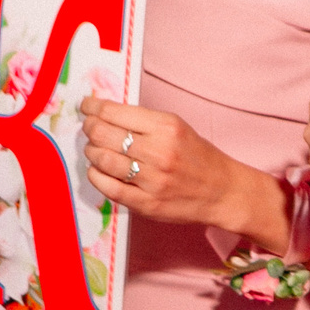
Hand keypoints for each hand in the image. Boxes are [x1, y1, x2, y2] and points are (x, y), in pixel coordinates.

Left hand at [79, 97, 272, 233]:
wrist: (223, 191)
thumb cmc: (199, 157)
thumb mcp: (178, 128)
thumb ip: (144, 121)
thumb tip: (104, 113)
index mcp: (167, 127)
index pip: (114, 112)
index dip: (93, 107)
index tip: (87, 106)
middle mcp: (159, 152)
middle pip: (103, 134)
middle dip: (89, 127)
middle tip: (89, 127)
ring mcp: (152, 180)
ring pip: (102, 159)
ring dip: (91, 151)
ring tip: (95, 148)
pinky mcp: (147, 203)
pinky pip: (108, 187)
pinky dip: (96, 175)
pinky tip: (98, 169)